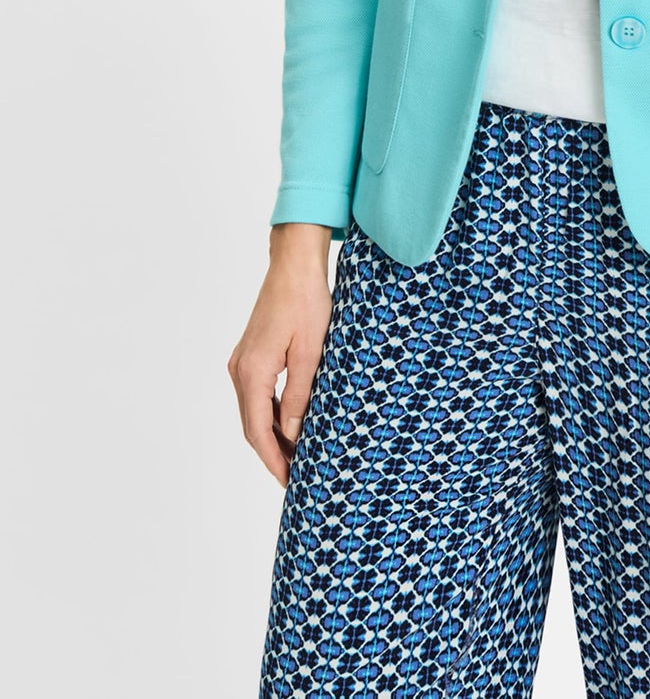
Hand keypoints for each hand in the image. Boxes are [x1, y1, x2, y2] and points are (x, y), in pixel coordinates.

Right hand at [227, 226, 332, 486]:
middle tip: (297, 478)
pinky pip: (258, 394)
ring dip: (272, 434)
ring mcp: (242, 361)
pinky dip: (271, 414)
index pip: (257, 431)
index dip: (273, 460)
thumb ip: (299, 397)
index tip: (290, 483)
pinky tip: (290, 424)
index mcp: (251, 372)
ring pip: (254, 411)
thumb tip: (290, 435)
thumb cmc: (306, 303)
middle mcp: (239, 370)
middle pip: (252, 425)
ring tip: (298, 456)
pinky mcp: (251, 353)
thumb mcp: (311, 353)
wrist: (294, 264)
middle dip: (273, 453)